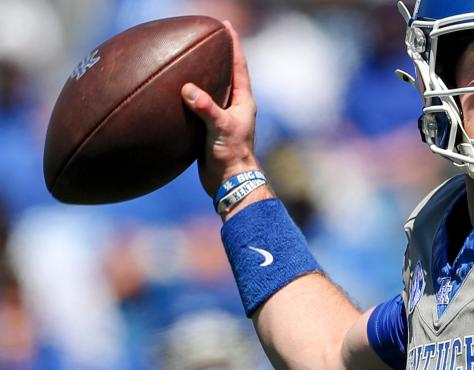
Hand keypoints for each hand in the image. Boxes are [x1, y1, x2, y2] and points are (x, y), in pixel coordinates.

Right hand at [181, 21, 260, 197]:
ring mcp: (221, 118)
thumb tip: (188, 90)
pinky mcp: (208, 130)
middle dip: (217, 55)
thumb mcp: (221, 128)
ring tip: (186, 60)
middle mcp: (234, 106)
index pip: (239, 66)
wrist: (230, 182)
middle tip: (205, 37)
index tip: (226, 27)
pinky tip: (172, 94)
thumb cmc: (233, 155)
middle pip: (225, 74)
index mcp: (243, 101)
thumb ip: (207, 108)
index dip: (233, 45)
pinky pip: (197, 108)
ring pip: (210, 90)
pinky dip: (187, 98)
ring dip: (200, 76)